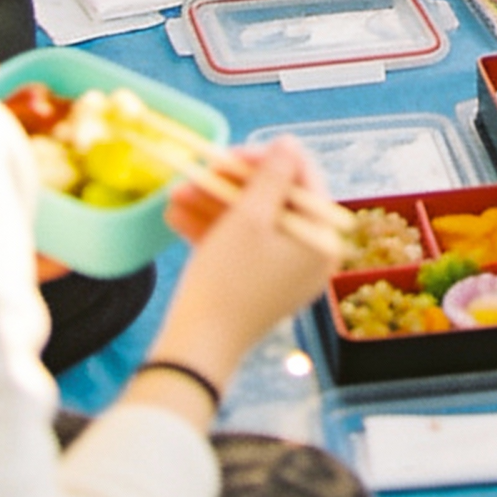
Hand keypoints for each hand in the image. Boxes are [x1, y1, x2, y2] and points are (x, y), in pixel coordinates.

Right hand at [156, 142, 342, 392]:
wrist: (196, 353)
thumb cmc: (228, 280)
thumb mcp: (250, 218)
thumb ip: (272, 175)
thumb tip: (289, 143)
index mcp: (322, 239)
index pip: (304, 180)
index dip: (267, 159)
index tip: (232, 152)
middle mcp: (310, 256)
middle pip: (272, 201)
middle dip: (229, 184)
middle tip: (198, 170)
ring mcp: (282, 273)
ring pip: (249, 223)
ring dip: (211, 204)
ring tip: (174, 193)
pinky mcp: (255, 286)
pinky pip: (239, 248)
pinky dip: (210, 231)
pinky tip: (175, 215)